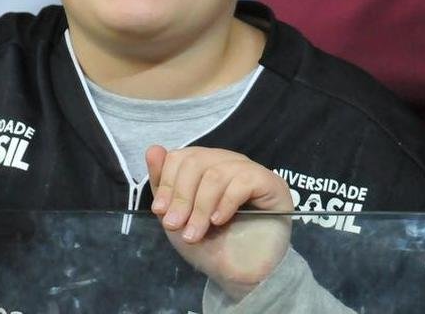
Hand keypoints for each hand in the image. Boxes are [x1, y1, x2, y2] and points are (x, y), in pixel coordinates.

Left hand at [147, 145, 292, 299]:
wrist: (240, 275)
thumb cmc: (210, 246)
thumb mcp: (178, 216)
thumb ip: (163, 185)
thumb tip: (153, 149)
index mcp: (206, 167)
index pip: (182, 156)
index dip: (167, 181)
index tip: (160, 211)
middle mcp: (228, 163)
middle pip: (197, 160)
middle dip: (181, 196)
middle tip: (175, 225)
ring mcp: (251, 171)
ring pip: (217, 173)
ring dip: (200, 206)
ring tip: (194, 233)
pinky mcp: (271, 184)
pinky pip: (244, 181)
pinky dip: (225, 202)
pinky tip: (218, 221)